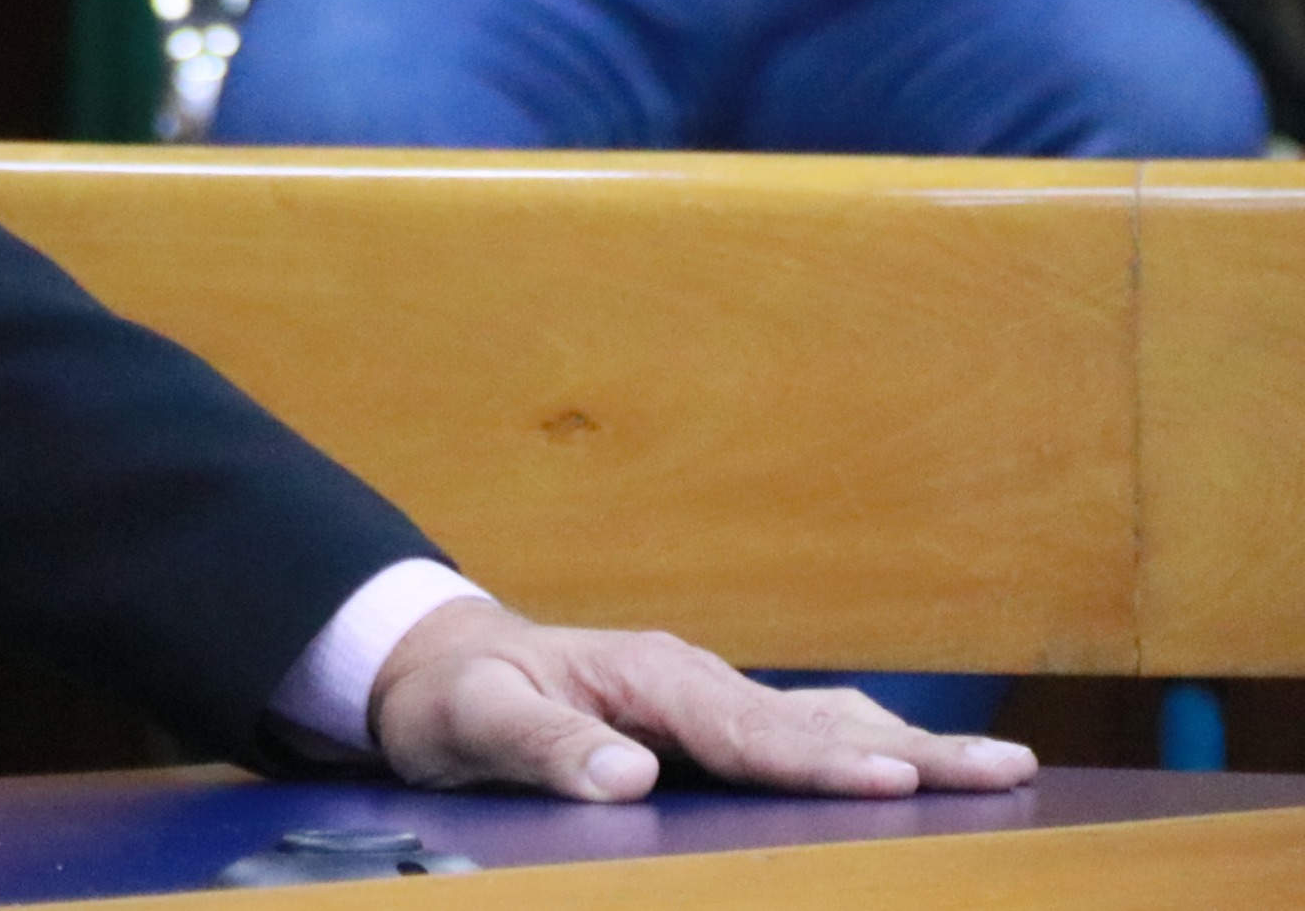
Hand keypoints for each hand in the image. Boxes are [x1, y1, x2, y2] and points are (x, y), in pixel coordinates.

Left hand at [369, 597, 1034, 799]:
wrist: (435, 662)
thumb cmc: (451, 695)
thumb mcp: (469, 721)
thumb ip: (540, 745)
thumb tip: (626, 772)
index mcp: (644, 675)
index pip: (748, 730)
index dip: (821, 761)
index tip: (895, 781)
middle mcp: (690, 678)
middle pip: (813, 722)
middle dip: (913, 750)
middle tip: (1008, 771)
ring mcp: (705, 696)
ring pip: (823, 723)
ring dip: (910, 748)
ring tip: (1001, 773)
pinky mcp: (708, 722)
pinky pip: (802, 734)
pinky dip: (868, 750)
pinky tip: (915, 772)